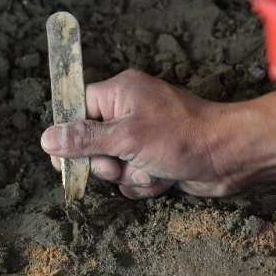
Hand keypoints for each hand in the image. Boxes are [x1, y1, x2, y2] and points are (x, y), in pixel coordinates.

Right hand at [40, 69, 237, 197]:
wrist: (228, 157)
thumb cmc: (181, 137)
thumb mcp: (126, 138)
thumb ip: (84, 139)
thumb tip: (48, 138)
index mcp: (121, 93)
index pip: (78, 109)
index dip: (69, 134)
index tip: (62, 158)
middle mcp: (130, 111)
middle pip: (92, 144)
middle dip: (106, 162)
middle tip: (119, 163)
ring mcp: (144, 137)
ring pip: (113, 166)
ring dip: (129, 175)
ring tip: (151, 168)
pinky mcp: (156, 159)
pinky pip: (133, 177)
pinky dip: (146, 183)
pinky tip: (164, 177)